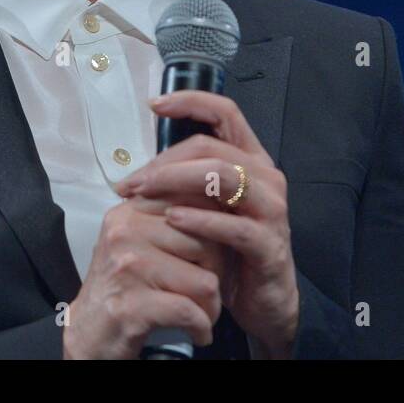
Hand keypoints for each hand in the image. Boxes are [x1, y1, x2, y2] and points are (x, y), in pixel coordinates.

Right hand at [63, 195, 228, 358]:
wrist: (87, 330)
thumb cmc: (121, 284)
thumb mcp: (137, 240)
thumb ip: (170, 217)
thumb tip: (221, 200)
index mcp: (130, 212)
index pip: (194, 204)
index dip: (217, 231)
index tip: (220, 253)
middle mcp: (126, 233)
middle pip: (207, 243)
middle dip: (219, 273)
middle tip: (211, 292)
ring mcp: (127, 269)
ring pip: (204, 281)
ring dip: (212, 306)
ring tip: (204, 313)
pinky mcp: (131, 306)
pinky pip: (189, 312)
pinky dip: (202, 327)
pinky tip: (198, 333)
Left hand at [114, 90, 299, 357]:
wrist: (265, 300)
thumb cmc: (232, 249)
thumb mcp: (210, 208)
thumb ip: (188, 183)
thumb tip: (139, 170)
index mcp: (251, 160)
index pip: (226, 112)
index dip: (191, 101)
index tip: (154, 104)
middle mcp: (266, 177)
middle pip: (212, 147)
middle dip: (165, 160)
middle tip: (131, 181)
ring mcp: (272, 209)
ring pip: (224, 176)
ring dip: (176, 181)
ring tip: (144, 194)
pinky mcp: (269, 245)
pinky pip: (234, 226)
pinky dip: (199, 220)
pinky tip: (172, 220)